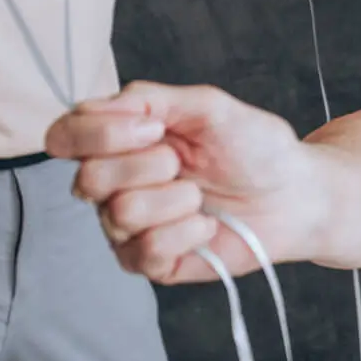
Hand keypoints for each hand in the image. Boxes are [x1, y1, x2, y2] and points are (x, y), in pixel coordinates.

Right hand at [47, 82, 318, 283]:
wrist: (295, 194)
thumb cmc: (255, 147)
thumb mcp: (209, 106)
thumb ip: (151, 99)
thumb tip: (97, 105)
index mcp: (121, 139)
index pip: (65, 135)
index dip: (98, 132)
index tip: (153, 127)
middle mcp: (114, 183)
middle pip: (87, 179)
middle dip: (147, 165)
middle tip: (183, 163)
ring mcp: (127, 227)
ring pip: (120, 214)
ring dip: (176, 199)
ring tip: (201, 195)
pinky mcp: (148, 262)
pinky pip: (145, 251)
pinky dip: (187, 232)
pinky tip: (206, 225)